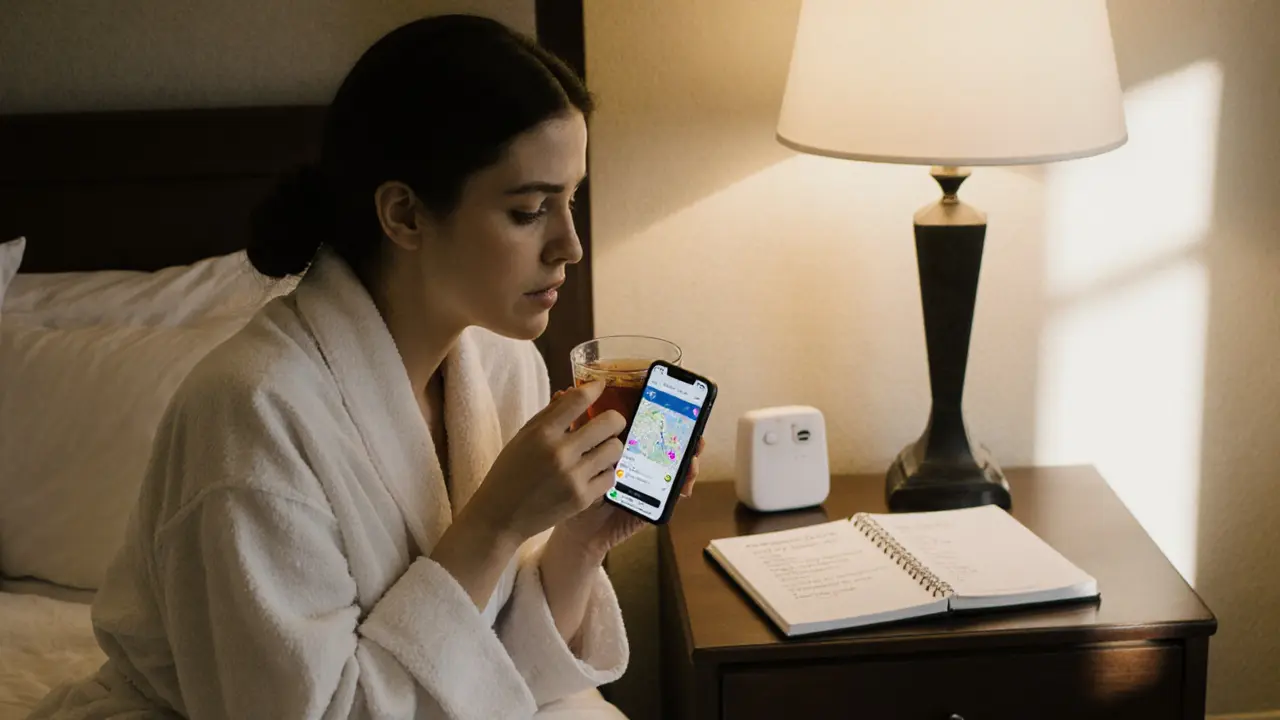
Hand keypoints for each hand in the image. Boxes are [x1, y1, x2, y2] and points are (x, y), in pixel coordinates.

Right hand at [464, 382, 626, 544]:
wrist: (501, 516)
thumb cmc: (510, 472)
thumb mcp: (523, 437)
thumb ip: (550, 414)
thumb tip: (574, 391)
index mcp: (542, 433)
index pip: (579, 399)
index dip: (595, 388)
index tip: (601, 386)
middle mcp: (560, 452)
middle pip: (610, 423)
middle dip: (614, 420)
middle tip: (610, 424)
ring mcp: (573, 477)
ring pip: (615, 449)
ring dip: (610, 446)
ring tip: (599, 451)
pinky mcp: (582, 498)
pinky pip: (611, 476)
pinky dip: (604, 471)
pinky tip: (593, 472)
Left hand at [553, 396, 705, 558]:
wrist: (576, 526)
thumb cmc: (574, 487)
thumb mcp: (572, 453)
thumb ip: (571, 425)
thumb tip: (563, 391)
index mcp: (626, 444)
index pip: (649, 423)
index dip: (663, 411)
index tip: (674, 399)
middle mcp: (643, 460)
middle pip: (669, 440)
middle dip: (685, 432)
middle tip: (693, 428)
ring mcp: (651, 480)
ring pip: (677, 464)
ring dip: (689, 457)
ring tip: (693, 454)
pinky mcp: (654, 502)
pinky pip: (673, 493)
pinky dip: (683, 486)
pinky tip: (685, 484)